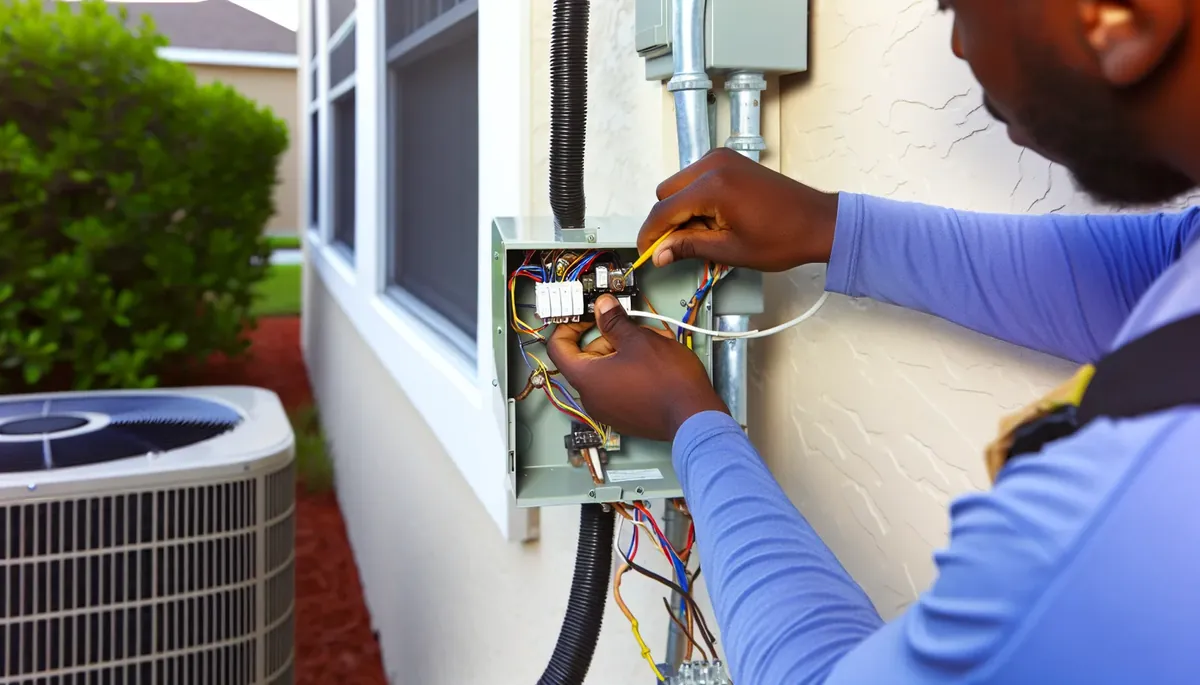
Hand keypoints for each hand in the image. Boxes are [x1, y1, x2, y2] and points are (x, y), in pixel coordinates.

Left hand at [547, 295, 727, 441]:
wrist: (695, 417)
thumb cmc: (668, 382)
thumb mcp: (639, 339)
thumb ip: (614, 320)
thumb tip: (602, 307)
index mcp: (586, 378)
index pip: (558, 347)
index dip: (568, 326)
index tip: (584, 317)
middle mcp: (591, 398)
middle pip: (587, 358)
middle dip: (608, 338)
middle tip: (631, 326)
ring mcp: (608, 410)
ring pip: (606, 371)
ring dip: (624, 352)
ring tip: (652, 343)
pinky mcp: (625, 416)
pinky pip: (618, 386)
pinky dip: (630, 371)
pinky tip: (654, 362)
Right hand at [638, 147, 839, 271]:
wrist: (818, 221)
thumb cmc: (783, 238)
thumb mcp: (730, 250)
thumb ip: (689, 247)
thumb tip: (659, 254)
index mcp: (712, 186)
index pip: (663, 211)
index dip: (650, 235)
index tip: (647, 254)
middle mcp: (713, 164)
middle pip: (666, 193)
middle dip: (667, 221)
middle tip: (680, 247)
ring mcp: (722, 158)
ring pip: (679, 185)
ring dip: (681, 209)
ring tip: (706, 233)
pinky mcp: (729, 160)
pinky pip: (696, 178)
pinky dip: (695, 198)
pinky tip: (714, 218)